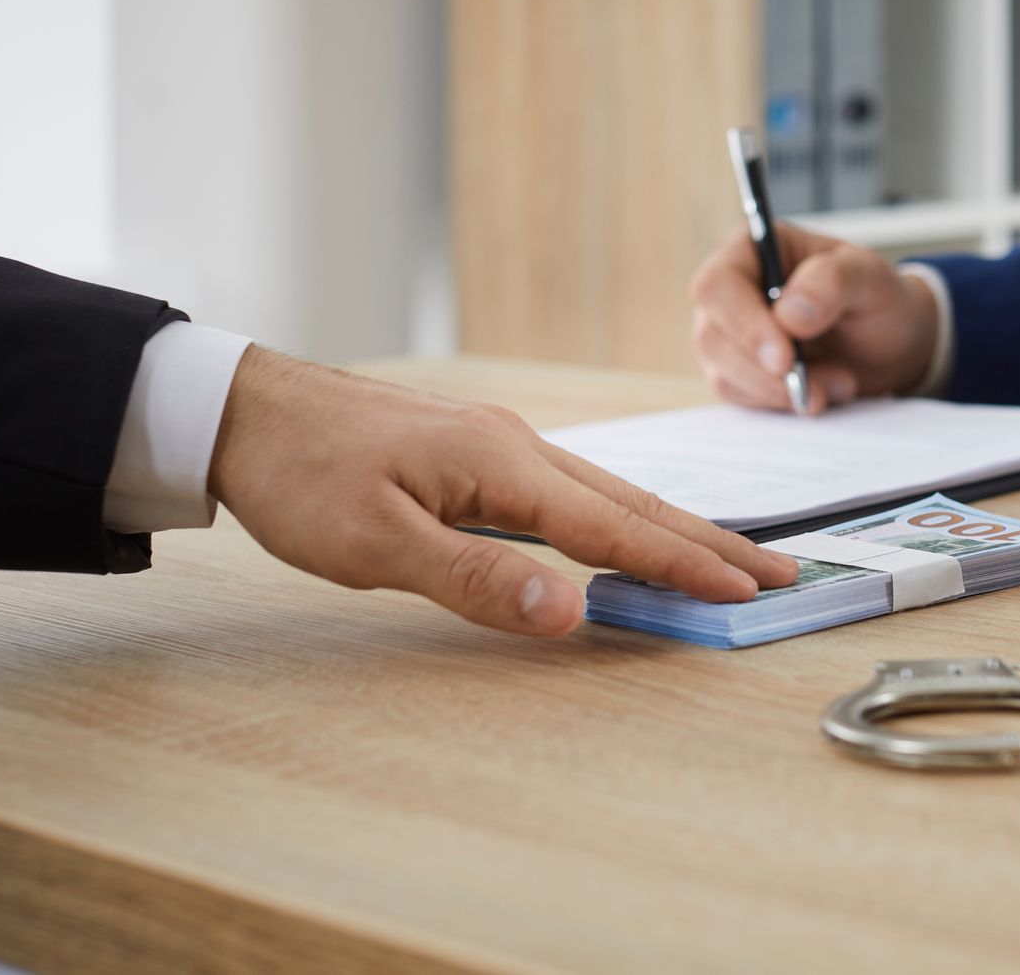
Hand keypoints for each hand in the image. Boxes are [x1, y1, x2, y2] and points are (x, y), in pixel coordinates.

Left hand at [207, 347, 798, 634]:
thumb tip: (572, 611)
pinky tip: (628, 527)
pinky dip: (623, 513)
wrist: (241, 409)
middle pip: (633, 501)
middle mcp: (517, 445)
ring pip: (607, 491)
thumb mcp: (374, 544)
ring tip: (725, 555)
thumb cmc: (301, 476)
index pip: (615, 526)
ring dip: (672, 527)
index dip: (683, 564)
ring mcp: (500, 444)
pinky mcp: (478, 451)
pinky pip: (574, 487)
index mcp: (502, 464)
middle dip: (709, 541)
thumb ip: (477, 578)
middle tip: (778, 572)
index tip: (747, 592)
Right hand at [689, 222, 939, 412]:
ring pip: (723, 372)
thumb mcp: (870, 278)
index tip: (785, 359)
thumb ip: (832, 282)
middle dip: (765, 371)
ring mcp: (729, 333)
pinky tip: (823, 393)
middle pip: (712, 335)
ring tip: (839, 385)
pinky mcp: (737, 370)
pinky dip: (781, 403)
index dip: (744, 324)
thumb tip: (788, 314)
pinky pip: (740, 396)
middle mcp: (731, 290)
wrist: (889, 343)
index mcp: (754, 249)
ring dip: (780, 391)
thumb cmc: (876, 298)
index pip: (718, 285)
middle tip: (821, 388)